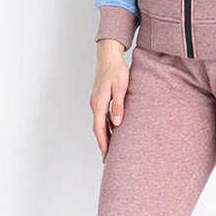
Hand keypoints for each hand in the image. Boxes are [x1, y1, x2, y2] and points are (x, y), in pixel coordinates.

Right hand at [90, 39, 128, 160]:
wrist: (108, 56)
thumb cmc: (116, 70)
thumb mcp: (121, 88)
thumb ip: (119, 106)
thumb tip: (117, 123)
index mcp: (99, 103)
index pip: (99, 129)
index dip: (103, 143)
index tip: (106, 156)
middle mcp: (95, 104)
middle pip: (98, 129)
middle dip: (103, 144)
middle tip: (108, 159)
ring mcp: (96, 102)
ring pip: (100, 123)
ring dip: (105, 136)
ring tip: (112, 149)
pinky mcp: (100, 99)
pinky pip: (102, 117)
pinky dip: (107, 127)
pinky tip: (115, 131)